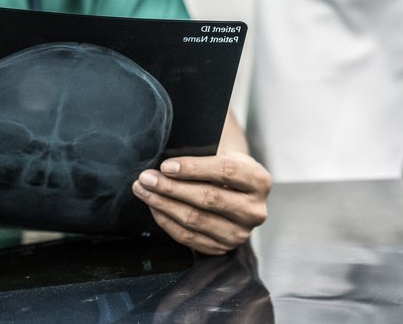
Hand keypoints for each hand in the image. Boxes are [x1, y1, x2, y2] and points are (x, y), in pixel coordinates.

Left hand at [133, 151, 270, 255]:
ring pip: (194, 220)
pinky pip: (188, 237)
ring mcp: (240, 233)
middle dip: (171, 187)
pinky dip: (166, 220)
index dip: (193, 168)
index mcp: (259, 180)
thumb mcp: (224, 155)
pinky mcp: (223, 248)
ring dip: (163, 204)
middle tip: (146, 177)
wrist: (237, 194)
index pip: (225, 171)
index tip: (166, 166)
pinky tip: (154, 206)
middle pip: (208, 198)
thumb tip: (167, 164)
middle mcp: (254, 210)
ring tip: (143, 190)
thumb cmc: (225, 168)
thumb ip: (203, 155)